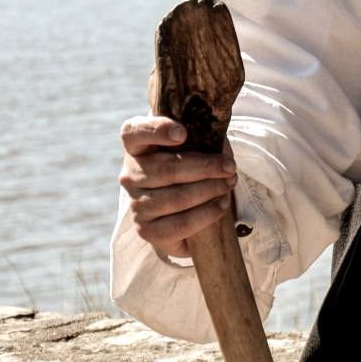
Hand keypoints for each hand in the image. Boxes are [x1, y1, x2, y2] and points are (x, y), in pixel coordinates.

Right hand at [119, 115, 238, 260]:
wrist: (180, 210)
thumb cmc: (188, 167)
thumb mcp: (191, 146)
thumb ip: (199, 137)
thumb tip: (219, 142)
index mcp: (136, 147)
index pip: (133, 132)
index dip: (156, 130)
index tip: (183, 133)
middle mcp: (129, 175)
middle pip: (167, 170)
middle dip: (206, 167)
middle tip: (230, 167)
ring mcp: (136, 204)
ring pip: (176, 198)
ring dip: (209, 190)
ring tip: (229, 184)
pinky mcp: (147, 230)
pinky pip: (180, 224)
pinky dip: (207, 213)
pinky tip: (222, 204)